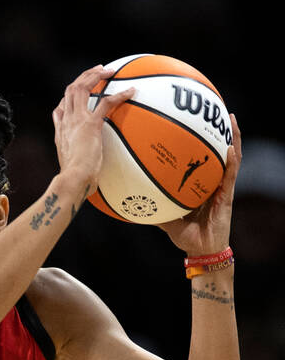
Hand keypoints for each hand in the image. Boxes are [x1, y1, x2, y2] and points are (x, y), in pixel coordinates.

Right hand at [52, 66, 134, 193]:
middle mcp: (66, 122)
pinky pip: (106, 103)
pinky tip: (132, 91)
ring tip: (109, 70)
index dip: (70, 97)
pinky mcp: (90, 124)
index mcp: (61, 131)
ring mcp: (76, 121)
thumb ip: (78, 158)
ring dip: (95, 76)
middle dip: (83, 77)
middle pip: (70, 90)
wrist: (73, 180)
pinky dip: (119, 95)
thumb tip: (86, 166)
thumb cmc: (75, 179)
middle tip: (98, 70)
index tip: (81, 92)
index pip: (61, 108)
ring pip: (81, 88)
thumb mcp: (72, 166)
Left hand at [159, 113, 242, 256]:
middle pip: (216, 150)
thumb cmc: (185, 235)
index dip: (197, 140)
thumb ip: (150, 206)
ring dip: (232, 137)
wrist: (201, 251)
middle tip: (210, 108)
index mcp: (200, 183)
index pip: (199, 157)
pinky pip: (231, 174)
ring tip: (230, 119)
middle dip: (215, 130)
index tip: (188, 120)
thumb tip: (127, 199)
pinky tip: (231, 147)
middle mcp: (212, 181)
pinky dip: (232, 160)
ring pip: (230, 157)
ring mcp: (222, 187)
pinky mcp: (228, 196)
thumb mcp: (162, 217)